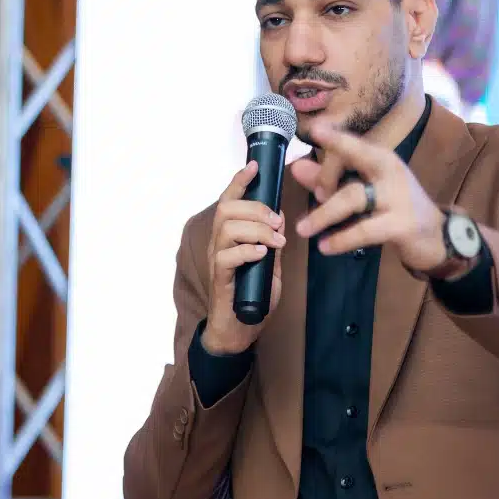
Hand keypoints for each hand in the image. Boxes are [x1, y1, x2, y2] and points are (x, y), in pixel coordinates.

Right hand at [203, 161, 286, 353]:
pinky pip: (227, 256)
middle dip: (256, 209)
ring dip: (257, 230)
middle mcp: (219, 245)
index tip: (254, 166)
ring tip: (276, 241)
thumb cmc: (252, 297)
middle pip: (227, 210)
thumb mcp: (270, 264)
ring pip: (227, 228)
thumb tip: (280, 218)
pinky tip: (262, 255)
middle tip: (278, 223)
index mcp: (230, 237)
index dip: (240, 182)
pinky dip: (247, 251)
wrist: (239, 331)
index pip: (230, 201)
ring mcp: (218, 262)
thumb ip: (272, 242)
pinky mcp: (220, 280)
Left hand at [293, 120, 445, 273]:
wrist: (437, 236)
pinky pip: (364, 230)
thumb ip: (330, 179)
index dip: (334, 138)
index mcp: (382, 159)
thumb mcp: (364, 190)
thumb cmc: (396, 208)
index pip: (355, 143)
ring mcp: (398, 197)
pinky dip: (342, 238)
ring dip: (324, 214)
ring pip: (353, 196)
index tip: (316, 129)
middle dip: (325, 175)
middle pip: (354, 160)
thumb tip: (296, 167)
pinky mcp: (401, 225)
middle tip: (311, 195)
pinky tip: (326, 246)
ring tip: (303, 229)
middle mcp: (391, 171)